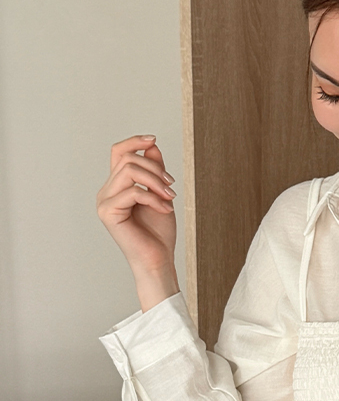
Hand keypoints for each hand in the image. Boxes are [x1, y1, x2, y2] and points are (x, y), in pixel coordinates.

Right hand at [96, 134, 178, 308]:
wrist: (158, 261)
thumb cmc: (158, 233)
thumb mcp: (160, 194)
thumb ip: (154, 171)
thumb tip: (151, 145)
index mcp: (116, 186)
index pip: (118, 152)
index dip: (134, 141)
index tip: (153, 139)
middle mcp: (106, 191)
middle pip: (128, 159)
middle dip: (155, 169)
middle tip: (171, 187)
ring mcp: (104, 202)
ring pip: (129, 171)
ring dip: (156, 181)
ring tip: (169, 198)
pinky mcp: (108, 212)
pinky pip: (133, 192)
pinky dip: (154, 199)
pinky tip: (165, 210)